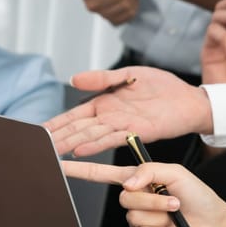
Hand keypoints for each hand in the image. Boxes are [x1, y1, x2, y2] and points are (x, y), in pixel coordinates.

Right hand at [43, 66, 212, 156]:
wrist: (188, 100)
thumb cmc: (161, 87)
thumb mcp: (128, 75)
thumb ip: (102, 78)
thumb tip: (74, 79)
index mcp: (104, 103)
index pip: (73, 115)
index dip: (56, 123)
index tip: (38, 131)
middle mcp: (109, 118)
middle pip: (77, 129)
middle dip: (57, 138)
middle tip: (37, 148)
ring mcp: (121, 126)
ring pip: (90, 136)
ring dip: (71, 144)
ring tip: (53, 151)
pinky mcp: (136, 131)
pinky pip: (111, 139)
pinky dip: (95, 145)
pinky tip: (80, 150)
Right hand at [61, 160, 225, 226]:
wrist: (213, 224)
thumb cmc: (197, 195)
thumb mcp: (175, 172)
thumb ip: (148, 170)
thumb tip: (126, 185)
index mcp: (138, 179)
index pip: (102, 173)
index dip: (80, 169)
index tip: (59, 163)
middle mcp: (134, 199)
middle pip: (124, 198)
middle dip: (152, 200)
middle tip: (173, 201)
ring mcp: (137, 220)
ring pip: (134, 217)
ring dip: (159, 215)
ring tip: (175, 214)